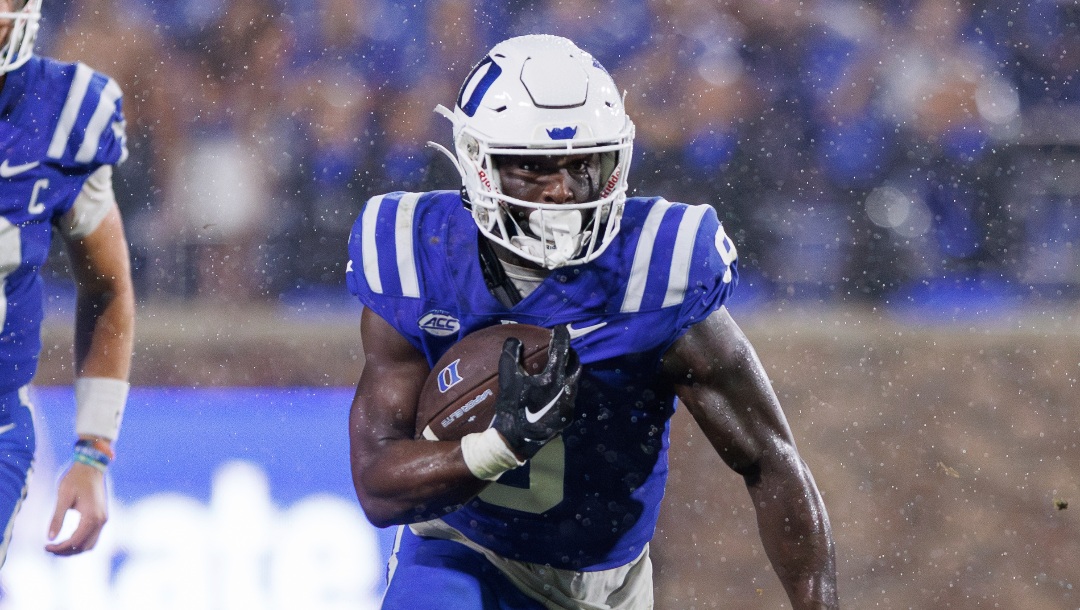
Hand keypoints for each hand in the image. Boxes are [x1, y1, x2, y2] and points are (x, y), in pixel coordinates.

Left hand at [45, 462, 107, 555]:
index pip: (75, 541)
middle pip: (84, 546)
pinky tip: (68, 539)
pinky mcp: (102, 517)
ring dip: (74, 549)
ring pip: (90, 544)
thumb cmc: (75, 479)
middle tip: (49, 548)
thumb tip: (49, 538)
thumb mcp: (63, 497)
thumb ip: (57, 518)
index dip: (59, 548)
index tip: (45, 546)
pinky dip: (81, 542)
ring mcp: (103, 519)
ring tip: (58, 546)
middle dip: (66, 551)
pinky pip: (93, 537)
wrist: (91, 466)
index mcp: (92, 516)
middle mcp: (101, 520)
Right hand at [492, 324, 580, 459]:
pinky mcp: (568, 415)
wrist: (515, 440)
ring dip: (568, 369)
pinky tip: (555, 387)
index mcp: (552, 378)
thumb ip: (510, 355)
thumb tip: (515, 340)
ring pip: (575, 379)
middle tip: (559, 347)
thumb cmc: (511, 408)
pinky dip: (565, 385)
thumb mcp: (507, 379)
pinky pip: (571, 394)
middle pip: (575, 363)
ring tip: (558, 365)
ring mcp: (569, 403)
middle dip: (569, 352)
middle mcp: (566, 389)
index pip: (562, 349)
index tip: (559, 328)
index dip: (561, 335)